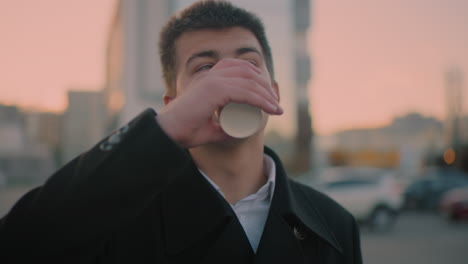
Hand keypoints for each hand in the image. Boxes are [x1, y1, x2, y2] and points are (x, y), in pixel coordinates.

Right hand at [156, 58, 281, 148]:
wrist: (167, 134)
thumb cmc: (184, 131)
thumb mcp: (209, 128)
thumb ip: (220, 128)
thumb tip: (235, 132)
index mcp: (208, 79)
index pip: (239, 69)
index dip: (257, 80)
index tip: (269, 99)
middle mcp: (211, 75)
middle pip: (247, 72)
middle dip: (265, 87)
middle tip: (276, 106)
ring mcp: (212, 80)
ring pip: (249, 81)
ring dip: (266, 94)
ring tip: (276, 108)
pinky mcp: (214, 90)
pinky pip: (244, 92)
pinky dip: (260, 100)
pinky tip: (270, 108)